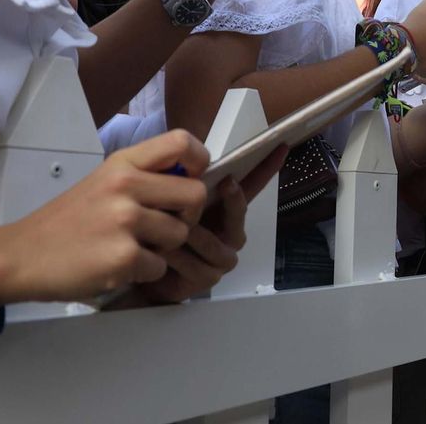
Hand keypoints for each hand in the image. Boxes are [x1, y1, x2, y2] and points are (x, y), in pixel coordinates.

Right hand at [0, 130, 208, 303]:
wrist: (19, 256)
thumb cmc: (65, 222)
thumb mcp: (102, 182)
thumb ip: (142, 177)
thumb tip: (189, 177)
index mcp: (122, 163)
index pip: (182, 142)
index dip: (200, 161)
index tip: (192, 178)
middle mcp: (126, 186)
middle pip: (195, 194)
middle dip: (188, 216)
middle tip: (165, 226)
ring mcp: (125, 221)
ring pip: (180, 235)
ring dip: (163, 249)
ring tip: (132, 248)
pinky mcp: (123, 257)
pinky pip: (159, 267)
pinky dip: (144, 272)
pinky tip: (117, 267)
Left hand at [134, 143, 286, 302]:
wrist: (145, 268)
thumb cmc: (161, 230)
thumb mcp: (172, 200)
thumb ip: (186, 183)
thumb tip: (192, 163)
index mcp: (226, 209)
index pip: (252, 185)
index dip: (267, 167)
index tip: (280, 147)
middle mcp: (231, 233)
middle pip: (239, 213)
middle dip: (232, 199)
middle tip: (227, 182)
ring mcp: (222, 257)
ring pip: (213, 242)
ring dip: (191, 234)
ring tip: (166, 226)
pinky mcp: (208, 279)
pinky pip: (196, 266)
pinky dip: (177, 257)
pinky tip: (162, 252)